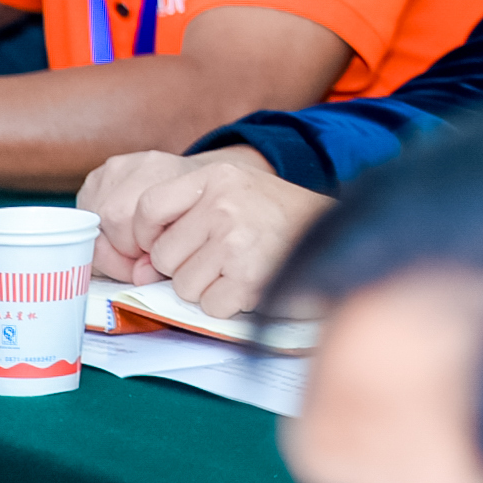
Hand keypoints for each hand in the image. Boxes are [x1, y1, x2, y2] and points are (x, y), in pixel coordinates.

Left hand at [91, 148, 331, 315]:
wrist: (342, 233)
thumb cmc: (276, 219)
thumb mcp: (233, 194)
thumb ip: (184, 218)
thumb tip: (141, 268)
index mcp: (216, 177)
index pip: (146, 208)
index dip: (147, 236)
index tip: (167, 245)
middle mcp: (224, 205)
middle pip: (163, 256)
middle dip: (186, 266)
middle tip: (224, 257)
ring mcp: (237, 241)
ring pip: (183, 285)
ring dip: (209, 287)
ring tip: (242, 267)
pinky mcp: (249, 278)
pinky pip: (210, 305)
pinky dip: (229, 304)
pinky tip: (252, 283)